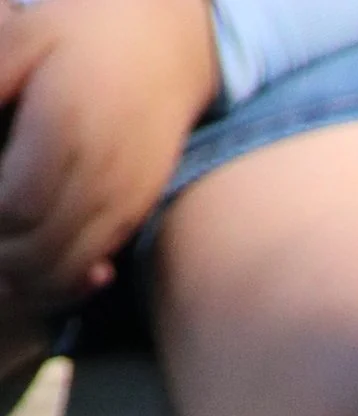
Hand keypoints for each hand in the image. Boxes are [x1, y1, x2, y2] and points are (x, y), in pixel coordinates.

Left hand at [0, 0, 218, 318]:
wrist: (169, 42)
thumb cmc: (87, 26)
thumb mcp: (25, 34)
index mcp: (64, 128)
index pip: (14, 205)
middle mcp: (100, 174)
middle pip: (37, 249)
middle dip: (0, 256)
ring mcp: (124, 199)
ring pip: (66, 268)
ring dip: (24, 276)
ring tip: (0, 262)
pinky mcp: (136, 211)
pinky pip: (94, 262)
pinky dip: (60, 276)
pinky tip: (34, 262)